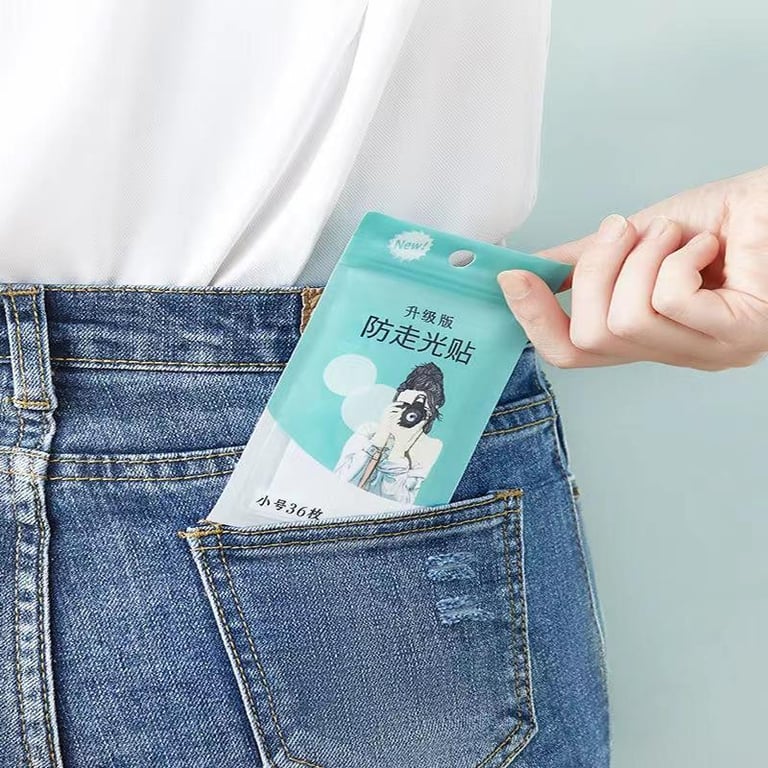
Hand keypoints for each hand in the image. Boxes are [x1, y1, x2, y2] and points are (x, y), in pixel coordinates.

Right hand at [497, 167, 767, 369]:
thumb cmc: (730, 216)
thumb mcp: (638, 237)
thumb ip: (585, 259)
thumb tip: (528, 266)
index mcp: (649, 337)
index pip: (571, 355)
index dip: (534, 318)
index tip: (513, 276)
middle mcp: (676, 355)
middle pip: (588, 340)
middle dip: (593, 272)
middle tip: (626, 231)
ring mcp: (709, 353)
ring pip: (624, 321)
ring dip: (641, 258)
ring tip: (675, 234)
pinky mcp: (737, 335)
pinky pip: (668, 301)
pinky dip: (676, 258)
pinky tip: (706, 246)